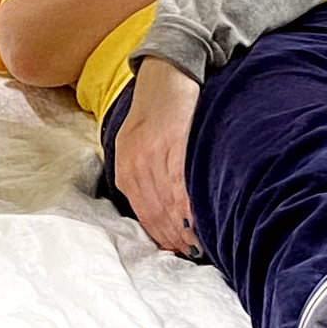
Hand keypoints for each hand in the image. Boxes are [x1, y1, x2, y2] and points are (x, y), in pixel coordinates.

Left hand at [113, 60, 199, 254]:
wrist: (165, 72)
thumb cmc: (156, 111)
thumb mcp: (137, 144)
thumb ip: (144, 176)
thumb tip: (163, 212)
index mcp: (124, 170)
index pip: (143, 214)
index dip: (162, 237)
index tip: (179, 252)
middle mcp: (133, 166)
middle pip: (155, 214)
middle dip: (175, 238)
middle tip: (195, 255)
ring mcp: (150, 156)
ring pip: (168, 203)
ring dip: (184, 227)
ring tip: (202, 245)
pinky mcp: (169, 144)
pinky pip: (179, 183)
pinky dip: (189, 205)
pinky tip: (201, 219)